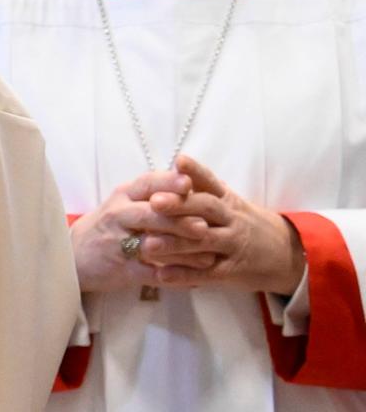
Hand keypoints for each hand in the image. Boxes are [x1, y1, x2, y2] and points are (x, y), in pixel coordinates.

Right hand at [69, 169, 205, 292]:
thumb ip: (153, 193)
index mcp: (123, 196)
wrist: (73, 256)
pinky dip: (175, 277)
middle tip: (204, 225)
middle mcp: (118, 216)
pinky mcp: (122, 270)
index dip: (167, 184)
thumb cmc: (108, 226)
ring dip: (182, 252)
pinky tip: (195, 279)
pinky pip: (151, 274)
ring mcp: (117, 244)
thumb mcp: (124, 202)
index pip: (146, 184)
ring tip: (208, 256)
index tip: (189, 184)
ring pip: (152, 246)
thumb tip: (192, 179)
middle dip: (178, 220)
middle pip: (149, 214)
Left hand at [135, 154, 305, 296]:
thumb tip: (172, 165)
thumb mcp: (230, 201)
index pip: (212, 182)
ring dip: (175, 244)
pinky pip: (207, 273)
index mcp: (227, 200)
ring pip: (204, 242)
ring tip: (147, 244)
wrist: (287, 253)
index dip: (196, 171)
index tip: (179, 161)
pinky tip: (161, 275)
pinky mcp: (233, 271)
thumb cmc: (245, 223)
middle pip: (207, 209)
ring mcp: (234, 245)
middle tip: (154, 202)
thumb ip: (204, 186)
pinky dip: (184, 274)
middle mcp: (232, 219)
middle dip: (180, 205)